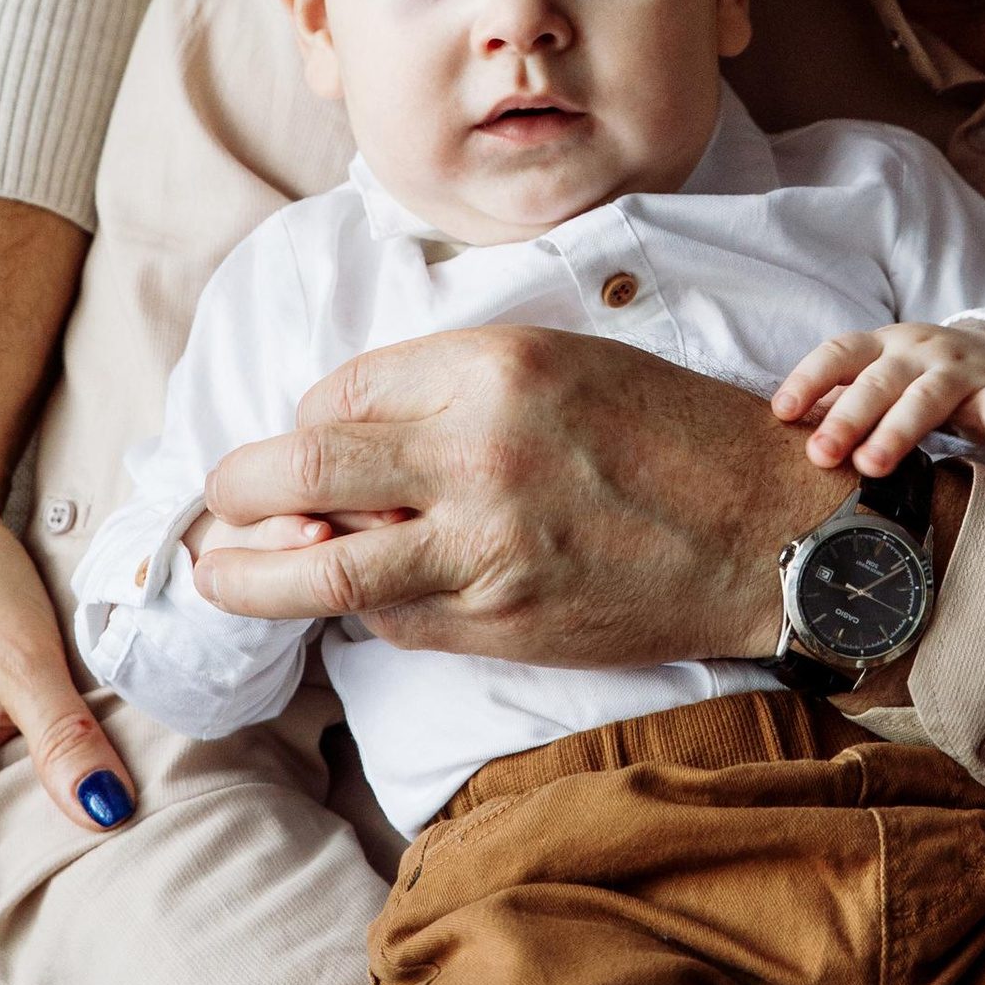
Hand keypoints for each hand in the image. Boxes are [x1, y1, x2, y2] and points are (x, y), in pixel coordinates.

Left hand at [190, 324, 851, 661]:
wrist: (769, 530)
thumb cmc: (669, 432)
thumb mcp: (561, 361)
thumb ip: (448, 389)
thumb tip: (337, 434)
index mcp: (493, 368)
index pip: (338, 392)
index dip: (303, 420)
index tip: (304, 439)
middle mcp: (478, 453)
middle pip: (298, 469)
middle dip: (237, 488)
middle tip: (220, 500)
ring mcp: (486, 548)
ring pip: (321, 571)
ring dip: (247, 575)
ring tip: (215, 574)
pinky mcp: (502, 623)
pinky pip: (391, 619)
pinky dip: (358, 606)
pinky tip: (354, 595)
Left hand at [772, 322, 984, 472]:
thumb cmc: (922, 373)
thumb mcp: (881, 373)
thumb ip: (843, 397)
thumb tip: (786, 432)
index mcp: (882, 346)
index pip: (840, 353)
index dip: (809, 379)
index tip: (782, 411)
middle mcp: (917, 351)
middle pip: (878, 382)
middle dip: (847, 418)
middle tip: (821, 455)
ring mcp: (959, 368)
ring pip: (927, 398)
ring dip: (898, 430)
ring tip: (874, 465)